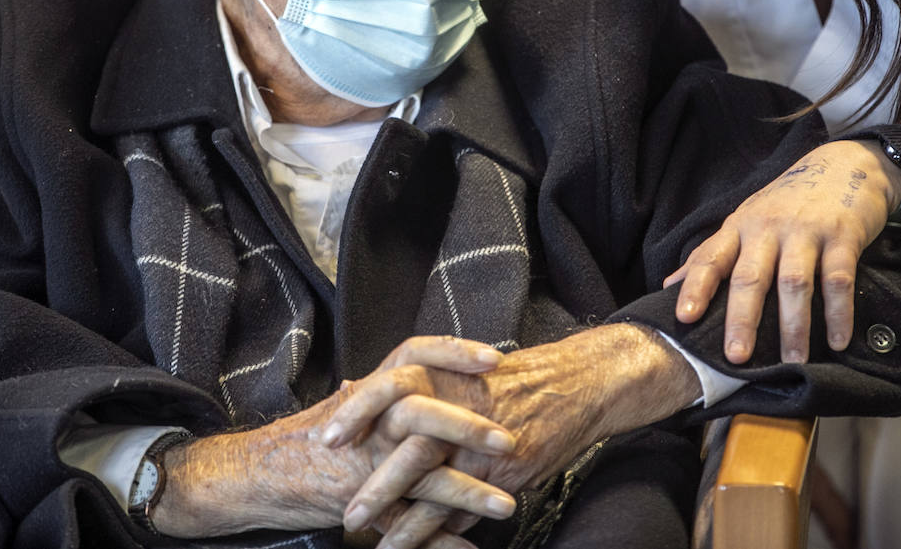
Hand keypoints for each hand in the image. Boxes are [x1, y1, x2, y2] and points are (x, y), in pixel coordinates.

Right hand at [151, 336, 518, 542]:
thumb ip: (384, 395)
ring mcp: (364, 459)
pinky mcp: (358, 498)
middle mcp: (370, 419)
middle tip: (509, 441)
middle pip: (424, 410)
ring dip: (469, 492)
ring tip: (507, 506)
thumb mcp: (350, 405)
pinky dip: (438, 540)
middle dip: (469, 427)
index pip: (416, 353)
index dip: (454, 351)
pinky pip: (405, 521)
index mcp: (374, 388)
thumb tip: (417, 377)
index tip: (495, 357)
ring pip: (423, 472)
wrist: (259, 474)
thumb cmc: (309, 438)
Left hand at [325, 323, 702, 546]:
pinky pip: (466, 508)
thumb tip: (358, 390)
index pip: (391, 387)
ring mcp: (483, 443)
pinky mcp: (505, 471)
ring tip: (373, 544)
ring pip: (435, 485)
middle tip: (345, 511)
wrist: (576, 383)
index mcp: (444, 373)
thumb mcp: (461, 369)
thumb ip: (419, 385)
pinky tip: (416, 546)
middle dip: (374, 481)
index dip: (357, 412)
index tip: (324, 439)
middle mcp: (460, 407)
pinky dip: (439, 531)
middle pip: (407, 443)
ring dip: (402, 519)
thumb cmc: (511, 377)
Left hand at [663, 140, 900, 364]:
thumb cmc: (787, 203)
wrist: (843, 165)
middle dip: (742, 319)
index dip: (695, 288)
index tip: (683, 319)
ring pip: (794, 282)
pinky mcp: (841, 235)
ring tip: (792, 361)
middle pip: (751, 276)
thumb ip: (710, 255)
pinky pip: (837, 278)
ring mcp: (805, 230)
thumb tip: (668, 286)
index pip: (710, 258)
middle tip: (736, 358)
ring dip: (793, 325)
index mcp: (739, 227)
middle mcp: (767, 228)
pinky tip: (838, 341)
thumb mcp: (744, 221)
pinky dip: (838, 312)